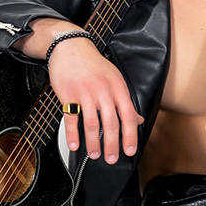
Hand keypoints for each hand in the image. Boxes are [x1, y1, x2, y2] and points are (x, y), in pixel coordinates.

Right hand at [47, 36, 142, 162]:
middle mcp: (103, 91)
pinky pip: (71, 118)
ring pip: (91, 123)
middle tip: (111, 159)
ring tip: (94, 154)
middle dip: (112, 145)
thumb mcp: (115, 79)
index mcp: (117, 88)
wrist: (70, 46)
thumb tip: (137, 119)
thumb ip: (125, 100)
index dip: (130, 135)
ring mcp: (85, 92)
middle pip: (110, 123)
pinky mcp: (68, 94)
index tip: (130, 150)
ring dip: (93, 142)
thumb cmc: (93, 64)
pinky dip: (72, 134)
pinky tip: (75, 145)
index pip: (128, 115)